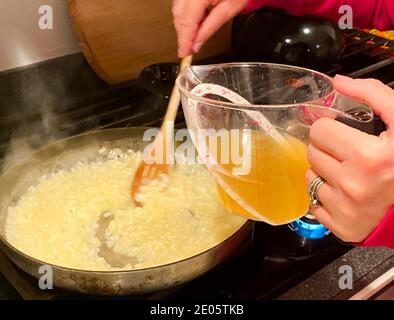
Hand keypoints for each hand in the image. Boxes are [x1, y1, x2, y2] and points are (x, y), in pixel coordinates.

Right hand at [172, 0, 247, 56]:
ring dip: (183, 25)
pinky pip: (180, 1)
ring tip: (191, 38)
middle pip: (178, 16)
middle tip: (187, 49)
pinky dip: (184, 14)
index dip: (184, 41)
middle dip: (182, 34)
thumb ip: (211, 27)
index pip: (187, 23)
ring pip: (176, 9)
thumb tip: (197, 43)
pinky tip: (192, 23)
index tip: (184, 54)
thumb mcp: (230, 8)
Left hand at [306, 75, 393, 242]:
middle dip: (327, 148)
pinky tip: (346, 193)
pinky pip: (314, 202)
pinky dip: (326, 196)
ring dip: (324, 171)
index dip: (331, 128)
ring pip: (310, 176)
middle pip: (311, 152)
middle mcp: (354, 184)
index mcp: (370, 156)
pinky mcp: (340, 225)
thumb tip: (339, 81)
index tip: (343, 133)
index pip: (320, 130)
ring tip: (348, 172)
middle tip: (347, 153)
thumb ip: (374, 95)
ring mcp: (346, 208)